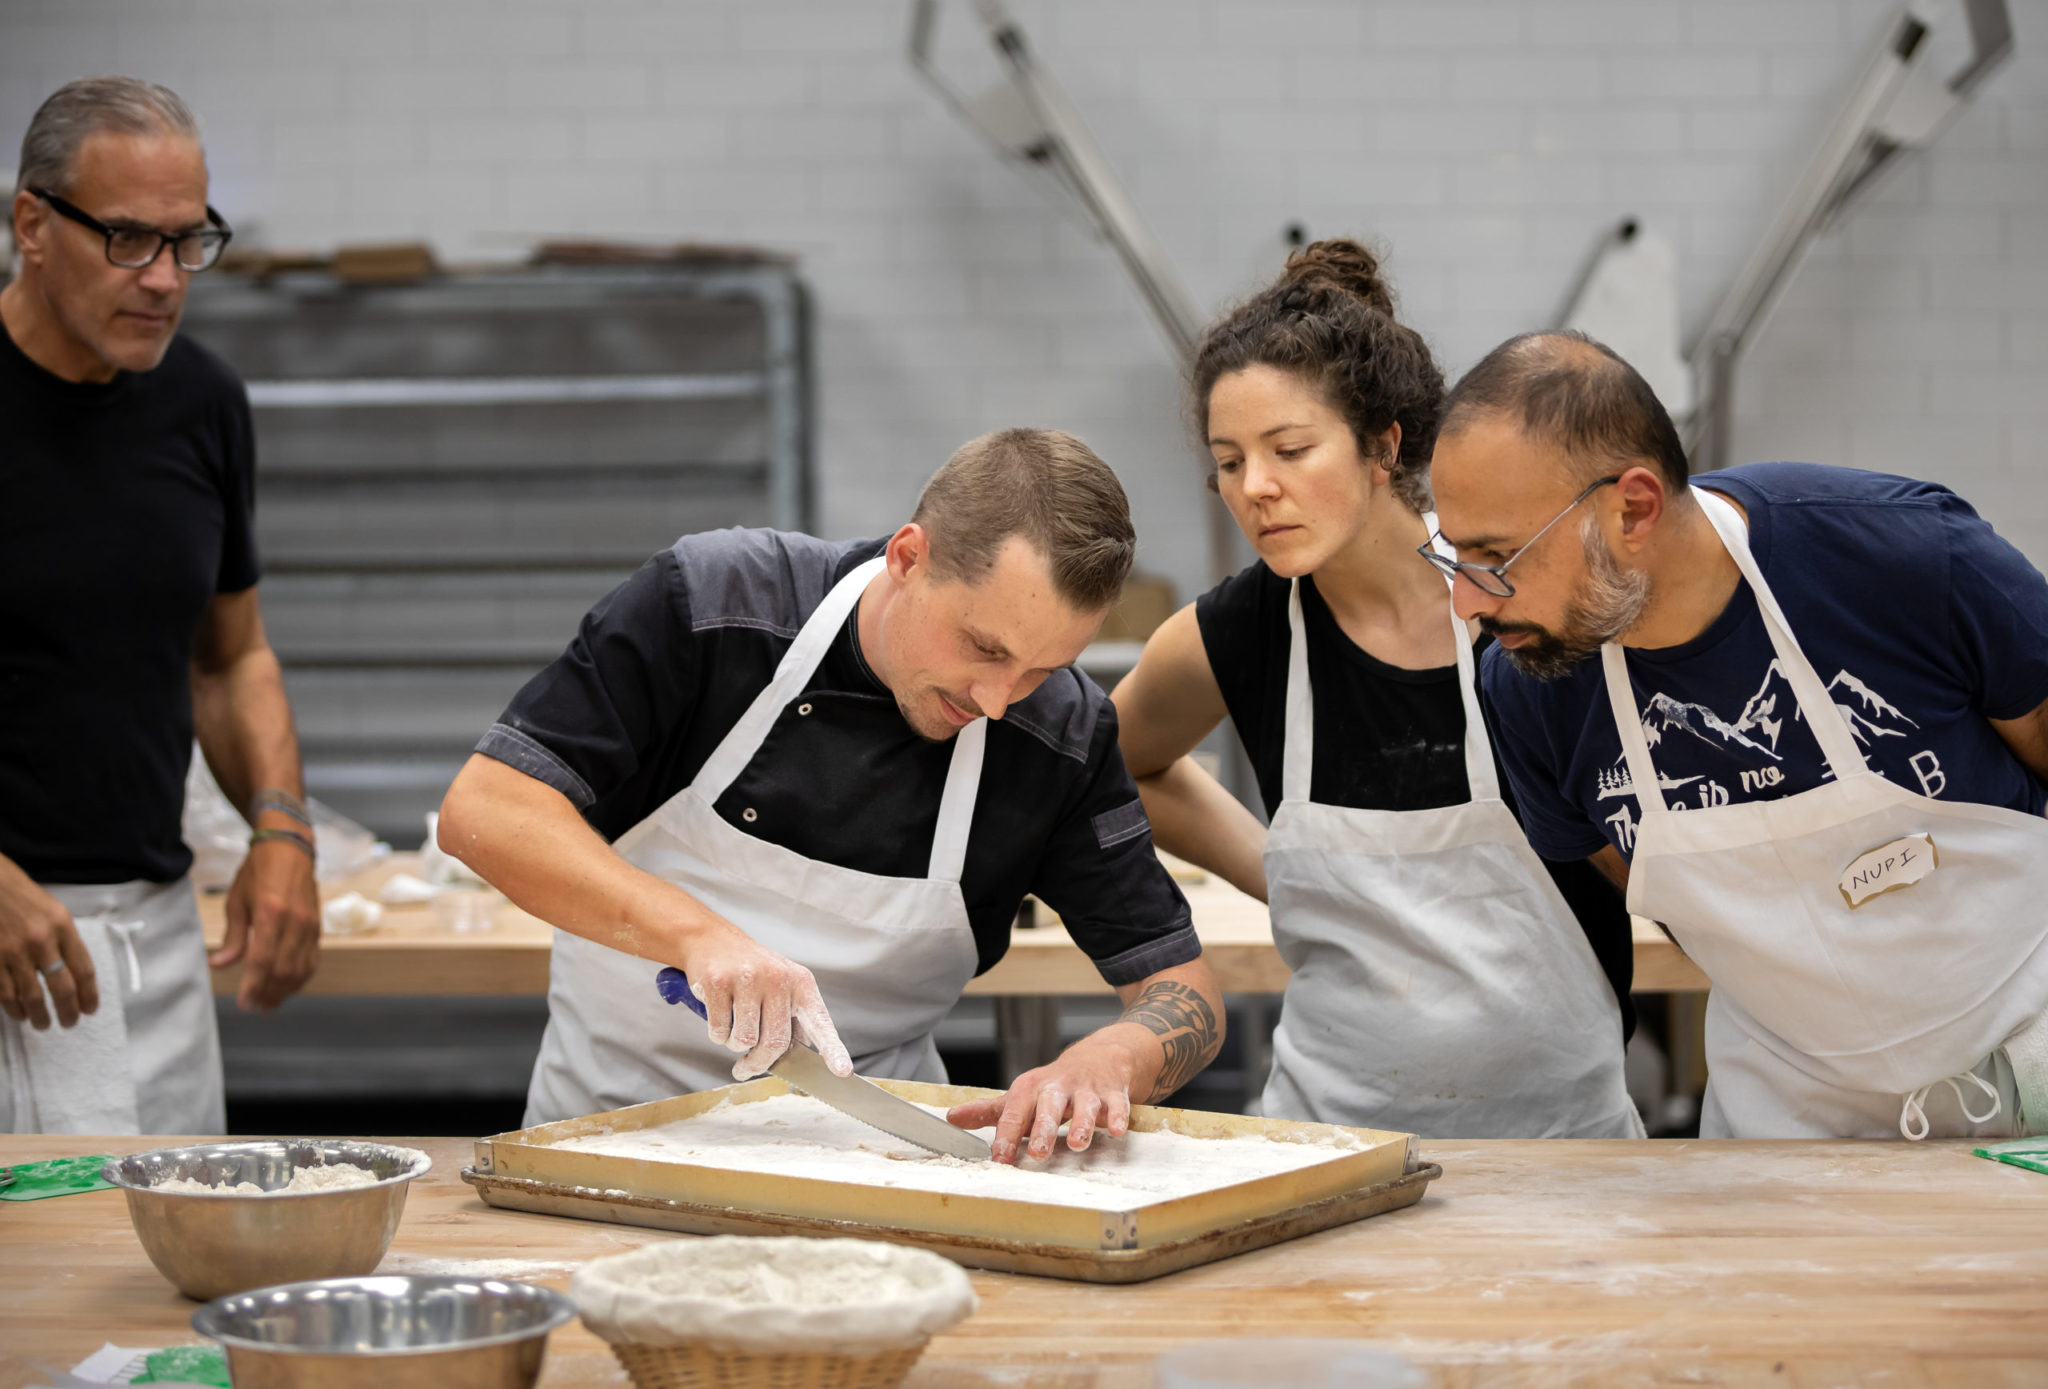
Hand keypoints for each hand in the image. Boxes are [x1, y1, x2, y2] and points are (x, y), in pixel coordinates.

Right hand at [0, 865, 98, 1029]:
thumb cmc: (22, 896)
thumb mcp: (55, 911)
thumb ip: (66, 940)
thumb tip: (75, 974)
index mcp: (63, 926)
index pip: (84, 970)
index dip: (89, 994)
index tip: (90, 1009)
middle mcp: (40, 941)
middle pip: (61, 988)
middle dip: (68, 1012)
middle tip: (69, 1023)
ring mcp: (13, 952)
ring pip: (31, 997)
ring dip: (39, 1016)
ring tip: (43, 1024)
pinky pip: (4, 993)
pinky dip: (13, 1008)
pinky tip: (19, 1014)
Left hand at [212, 839, 320, 1010]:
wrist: (290, 849)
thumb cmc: (258, 872)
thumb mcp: (237, 901)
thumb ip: (233, 937)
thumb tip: (220, 965)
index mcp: (271, 914)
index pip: (262, 961)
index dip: (253, 986)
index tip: (244, 1003)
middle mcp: (295, 922)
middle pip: (284, 970)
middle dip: (269, 993)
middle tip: (254, 1007)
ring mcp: (310, 925)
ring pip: (301, 969)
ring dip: (286, 990)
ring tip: (270, 1003)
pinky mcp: (318, 927)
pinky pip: (312, 960)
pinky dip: (301, 977)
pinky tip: (288, 986)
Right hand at [677, 919, 852, 1081]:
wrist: (712, 939)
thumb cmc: (750, 970)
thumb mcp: (782, 986)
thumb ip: (794, 1018)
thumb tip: (805, 1052)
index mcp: (801, 983)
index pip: (820, 1022)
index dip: (833, 1050)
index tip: (843, 1072)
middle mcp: (778, 978)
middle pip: (774, 1042)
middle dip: (758, 1063)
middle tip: (745, 1068)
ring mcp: (748, 978)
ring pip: (744, 1040)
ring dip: (734, 1044)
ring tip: (733, 1025)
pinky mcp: (718, 982)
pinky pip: (719, 1030)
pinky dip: (717, 1033)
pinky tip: (719, 1013)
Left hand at [945, 1032, 1142, 1164]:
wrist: (1100, 1056)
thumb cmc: (1055, 1085)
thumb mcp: (1022, 1095)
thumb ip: (990, 1111)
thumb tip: (952, 1119)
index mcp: (1032, 1089)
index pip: (1015, 1113)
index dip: (1007, 1136)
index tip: (1000, 1159)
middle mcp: (1059, 1087)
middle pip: (1050, 1106)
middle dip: (1044, 1129)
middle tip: (1039, 1152)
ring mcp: (1088, 1090)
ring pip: (1086, 1106)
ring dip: (1083, 1124)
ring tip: (1078, 1144)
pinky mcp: (1113, 1092)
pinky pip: (1118, 1104)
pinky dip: (1119, 1116)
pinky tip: (1118, 1130)